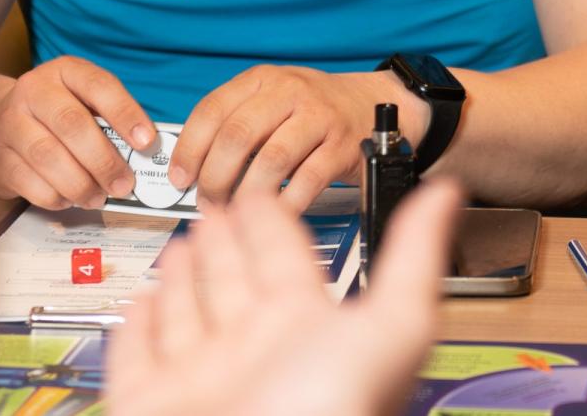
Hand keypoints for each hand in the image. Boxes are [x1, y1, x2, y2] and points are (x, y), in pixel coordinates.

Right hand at [0, 57, 154, 210]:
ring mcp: (10, 123)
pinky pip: (27, 181)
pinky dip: (54, 196)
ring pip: (48, 155)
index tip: (147, 142)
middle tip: (124, 185)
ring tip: (100, 198)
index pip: (99, 86)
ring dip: (80, 183)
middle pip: (71, 124)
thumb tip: (146, 153)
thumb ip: (111, 120)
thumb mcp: (85, 101)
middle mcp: (34, 91)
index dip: (126, 114)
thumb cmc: (59, 112)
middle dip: (103, 160)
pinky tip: (70, 200)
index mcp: (65, 71)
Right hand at [108, 176, 461, 415]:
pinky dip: (136, 332)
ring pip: (188, 317)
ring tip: (183, 245)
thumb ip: (415, 255)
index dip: (271, 225)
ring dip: (184, 280)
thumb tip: (449, 192)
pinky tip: (140, 305)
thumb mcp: (395, 323)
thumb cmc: (335, 410)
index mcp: (307, 328)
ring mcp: (202, 379)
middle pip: (235, 284)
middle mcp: (254, 352)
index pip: (285, 262)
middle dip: (226, 246)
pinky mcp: (152, 405)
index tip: (260, 196)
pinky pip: (138, 361)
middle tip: (215, 208)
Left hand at [170, 66, 422, 211]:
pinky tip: (271, 216)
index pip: (212, 110)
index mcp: (262, 80)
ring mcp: (319, 117)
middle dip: (214, 177)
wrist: (372, 104)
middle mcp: (290, 92)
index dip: (189, 149)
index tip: (179, 178)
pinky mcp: (342, 146)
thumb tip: (190, 171)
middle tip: (207, 202)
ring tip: (235, 212)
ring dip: (246, 194)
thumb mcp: (270, 100)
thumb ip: (234, 125)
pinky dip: (284, 204)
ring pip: (271, 160)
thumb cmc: (310, 111)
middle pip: (238, 136)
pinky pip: (306, 181)